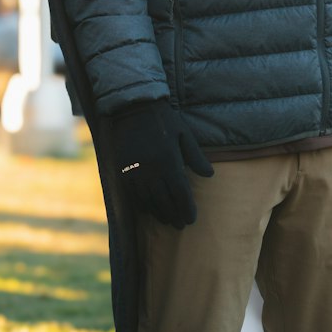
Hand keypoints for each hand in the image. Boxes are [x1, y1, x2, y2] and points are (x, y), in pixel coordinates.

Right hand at [110, 98, 212, 227]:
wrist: (133, 107)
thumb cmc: (163, 120)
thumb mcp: (184, 134)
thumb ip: (196, 156)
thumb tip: (209, 175)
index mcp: (169, 161)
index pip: (180, 193)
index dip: (187, 209)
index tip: (191, 219)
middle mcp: (151, 170)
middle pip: (164, 201)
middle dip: (174, 215)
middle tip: (181, 224)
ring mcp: (135, 171)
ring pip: (148, 201)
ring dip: (159, 213)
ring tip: (167, 220)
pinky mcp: (122, 170)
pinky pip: (132, 194)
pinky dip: (142, 205)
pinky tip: (149, 210)